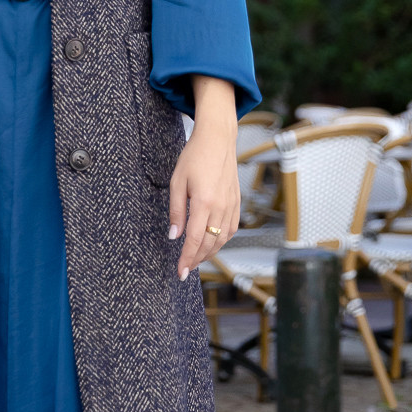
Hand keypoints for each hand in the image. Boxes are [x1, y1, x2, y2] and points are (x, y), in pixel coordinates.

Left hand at [168, 77, 239, 279]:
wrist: (218, 139)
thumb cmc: (194, 157)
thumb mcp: (177, 182)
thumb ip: (176, 211)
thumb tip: (174, 236)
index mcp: (204, 202)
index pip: (195, 239)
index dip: (187, 258)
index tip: (180, 272)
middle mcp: (221, 206)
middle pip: (210, 243)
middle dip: (197, 260)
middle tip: (185, 269)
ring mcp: (232, 204)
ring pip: (223, 239)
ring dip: (209, 252)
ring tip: (196, 259)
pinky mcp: (237, 201)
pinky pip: (232, 228)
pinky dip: (222, 240)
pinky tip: (213, 243)